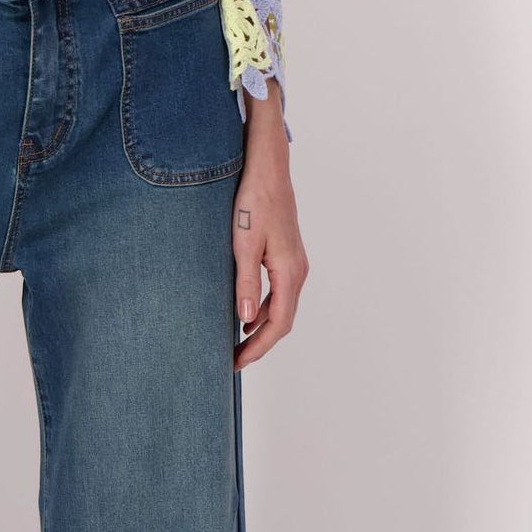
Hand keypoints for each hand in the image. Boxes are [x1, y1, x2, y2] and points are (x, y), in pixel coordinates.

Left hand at [231, 90, 307, 368]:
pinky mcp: (286, 255)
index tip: (236, 362)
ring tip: (236, 343)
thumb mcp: (244, 245)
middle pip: (282, 321)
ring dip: (262, 328)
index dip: (258, 348)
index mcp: (289, 273)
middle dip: (260, 344)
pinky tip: (245, 313)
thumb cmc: (255, 201)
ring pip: (282, 307)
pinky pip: (279, 292)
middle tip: (233, 360)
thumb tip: (246, 320)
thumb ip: (246, 284)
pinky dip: (264, 309)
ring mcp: (294, 264)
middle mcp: (297, 272)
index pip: (278, 324)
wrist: (268, 169)